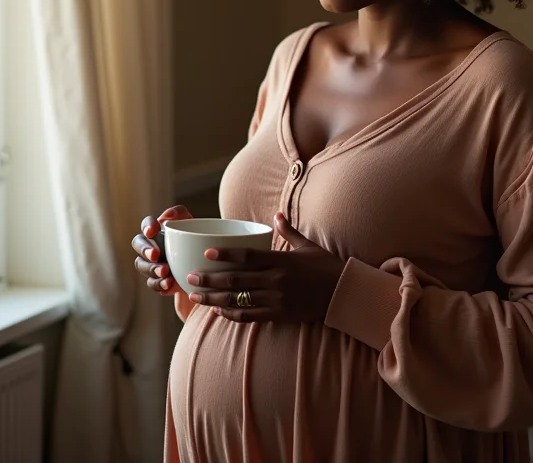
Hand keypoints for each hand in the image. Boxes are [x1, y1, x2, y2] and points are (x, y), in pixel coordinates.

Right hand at [131, 205, 193, 295]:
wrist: (204, 264)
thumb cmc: (194, 238)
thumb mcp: (191, 223)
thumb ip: (179, 213)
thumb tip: (166, 216)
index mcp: (156, 231)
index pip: (146, 224)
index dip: (147, 226)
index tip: (153, 231)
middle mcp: (149, 246)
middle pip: (138, 246)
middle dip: (145, 250)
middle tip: (155, 255)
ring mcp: (151, 264)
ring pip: (142, 266)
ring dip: (152, 269)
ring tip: (165, 272)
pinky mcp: (157, 280)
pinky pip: (152, 283)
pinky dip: (159, 284)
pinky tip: (169, 284)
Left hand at [185, 212, 346, 323]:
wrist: (342, 294)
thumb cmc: (326, 267)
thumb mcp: (308, 245)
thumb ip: (288, 231)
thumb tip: (277, 215)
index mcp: (281, 261)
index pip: (247, 257)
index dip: (225, 255)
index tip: (206, 253)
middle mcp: (276, 281)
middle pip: (236, 280)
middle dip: (210, 279)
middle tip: (189, 277)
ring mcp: (276, 300)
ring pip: (238, 300)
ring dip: (214, 299)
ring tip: (195, 296)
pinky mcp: (278, 315)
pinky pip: (249, 316)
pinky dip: (231, 315)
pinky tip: (218, 312)